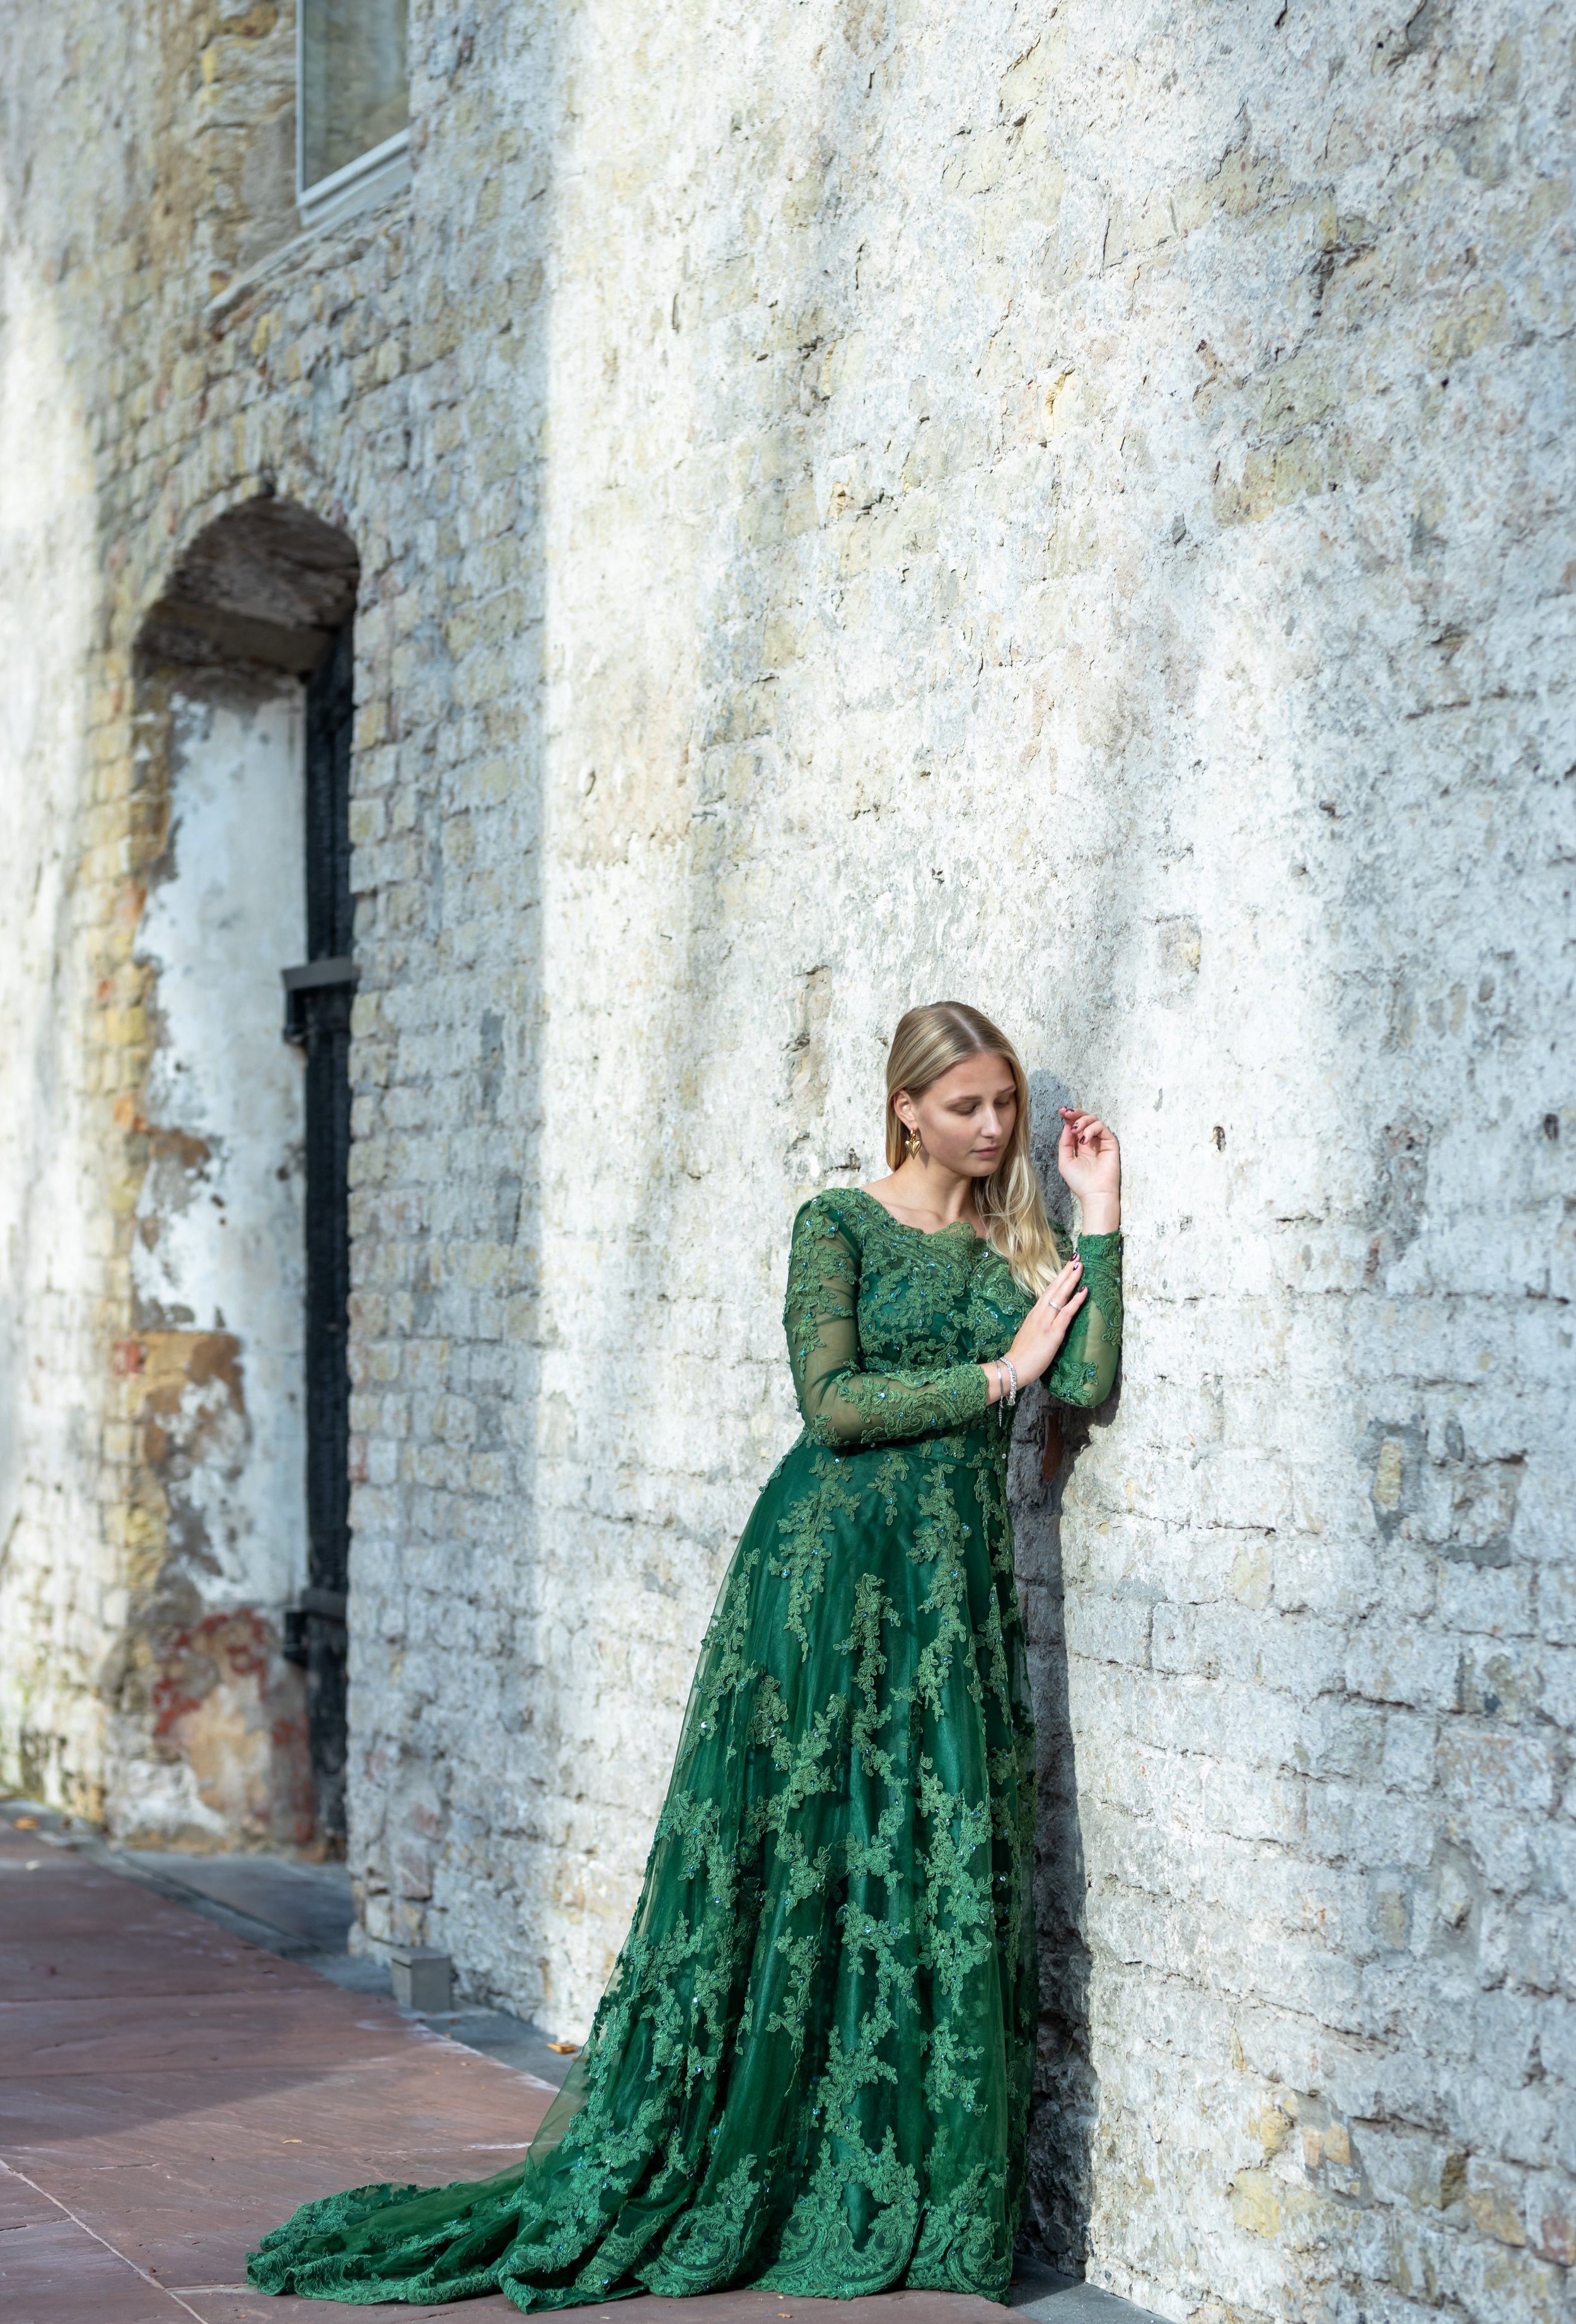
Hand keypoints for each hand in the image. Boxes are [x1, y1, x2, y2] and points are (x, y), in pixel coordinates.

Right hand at [989, 1257, 1087, 1394]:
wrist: (1014, 1367)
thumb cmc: (1021, 1355)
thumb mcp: (1029, 1334)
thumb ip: (1038, 1324)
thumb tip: (1047, 1320)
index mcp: (1034, 1314)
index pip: (1047, 1291)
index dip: (1058, 1278)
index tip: (1066, 1266)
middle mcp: (1039, 1314)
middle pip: (1054, 1288)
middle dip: (1065, 1272)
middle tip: (1076, 1258)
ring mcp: (1046, 1322)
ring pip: (1060, 1295)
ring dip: (1071, 1280)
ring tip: (1080, 1266)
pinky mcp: (1053, 1332)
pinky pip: (1067, 1312)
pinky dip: (1076, 1300)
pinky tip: (1084, 1290)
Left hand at [1058, 1108, 1119, 1233]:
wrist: (1094, 1193)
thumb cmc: (1080, 1181)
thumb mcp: (1065, 1161)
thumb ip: (1065, 1143)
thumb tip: (1067, 1126)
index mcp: (1080, 1145)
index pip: (1075, 1125)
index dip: (1069, 1116)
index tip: (1061, 1111)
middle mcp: (1091, 1141)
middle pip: (1085, 1119)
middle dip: (1075, 1113)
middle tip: (1067, 1112)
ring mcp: (1101, 1141)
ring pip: (1094, 1120)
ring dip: (1082, 1121)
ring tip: (1076, 1130)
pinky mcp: (1110, 1143)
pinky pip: (1102, 1128)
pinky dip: (1091, 1129)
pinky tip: (1084, 1139)